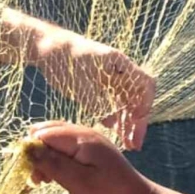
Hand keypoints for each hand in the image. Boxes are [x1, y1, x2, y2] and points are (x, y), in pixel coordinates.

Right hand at [25, 122, 157, 193]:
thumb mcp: (78, 182)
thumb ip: (52, 163)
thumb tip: (26, 148)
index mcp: (81, 138)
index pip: (44, 133)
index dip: (31, 150)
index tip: (29, 174)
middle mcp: (85, 135)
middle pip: (49, 133)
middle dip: (37, 152)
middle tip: (37, 178)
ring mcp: (90, 144)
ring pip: (57, 143)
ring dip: (46, 159)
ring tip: (44, 181)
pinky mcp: (93, 155)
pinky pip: (67, 151)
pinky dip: (58, 162)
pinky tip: (56, 178)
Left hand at [32, 27, 155, 149]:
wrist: (49, 49)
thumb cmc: (64, 61)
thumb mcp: (80, 83)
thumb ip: (96, 102)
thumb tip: (113, 123)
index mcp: (119, 64)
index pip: (145, 84)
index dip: (144, 103)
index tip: (136, 120)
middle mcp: (120, 73)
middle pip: (138, 98)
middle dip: (138, 121)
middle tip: (134, 144)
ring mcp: (111, 81)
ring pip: (127, 104)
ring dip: (128, 123)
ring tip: (128, 144)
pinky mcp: (101, 88)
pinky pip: (114, 105)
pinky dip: (116, 119)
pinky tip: (116, 134)